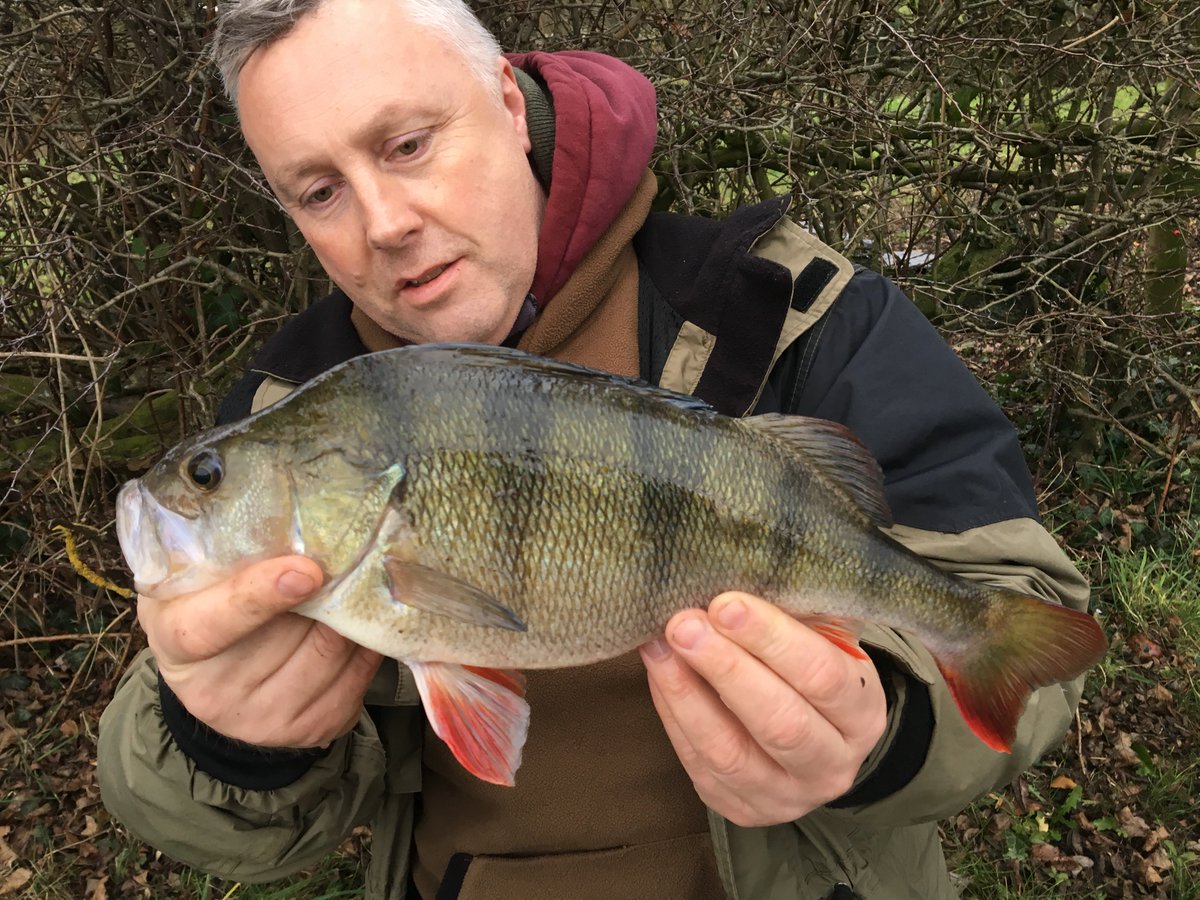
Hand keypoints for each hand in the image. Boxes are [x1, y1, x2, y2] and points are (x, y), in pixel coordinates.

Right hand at [137, 555, 382, 747]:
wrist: (216, 680)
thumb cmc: (207, 604)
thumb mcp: (193, 574)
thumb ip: (225, 550)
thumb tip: (288, 515)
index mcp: (175, 639)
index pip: (215, 624)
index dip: (260, 596)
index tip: (307, 570)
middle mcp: (216, 693)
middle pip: (295, 634)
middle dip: (331, 591)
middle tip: (351, 554)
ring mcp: (265, 719)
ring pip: (335, 652)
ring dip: (355, 613)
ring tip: (356, 584)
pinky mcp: (310, 730)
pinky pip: (359, 677)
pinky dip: (368, 642)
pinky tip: (360, 623)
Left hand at [639, 591, 886, 825]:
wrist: (816, 738)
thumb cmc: (812, 668)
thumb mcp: (824, 641)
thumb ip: (794, 615)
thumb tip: (733, 576)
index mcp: (863, 714)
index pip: (822, 676)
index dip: (772, 639)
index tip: (726, 602)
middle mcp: (832, 765)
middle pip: (779, 721)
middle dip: (725, 667)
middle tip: (684, 624)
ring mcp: (786, 796)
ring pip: (730, 753)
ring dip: (686, 694)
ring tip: (659, 646)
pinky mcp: (741, 809)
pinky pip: (699, 765)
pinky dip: (673, 715)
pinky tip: (659, 673)